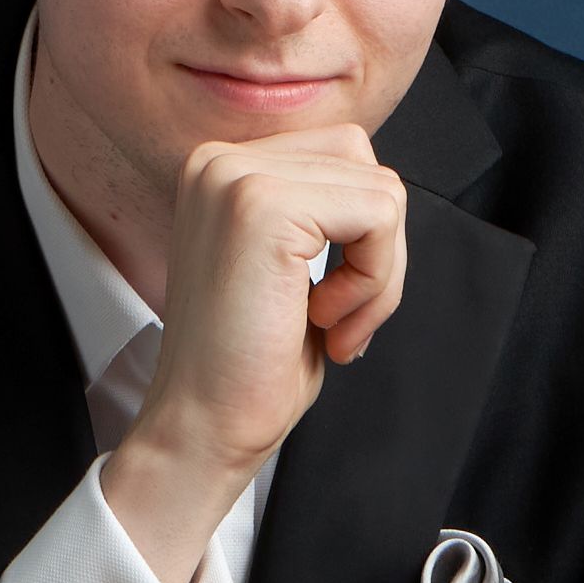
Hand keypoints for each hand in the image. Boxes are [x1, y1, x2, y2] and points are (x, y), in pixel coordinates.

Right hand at [102, 126, 407, 582]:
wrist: (200, 427)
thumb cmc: (248, 366)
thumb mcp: (290, 267)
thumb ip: (323, 213)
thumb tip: (383, 190)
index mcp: (220, 169)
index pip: (341, 155)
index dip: (359, 233)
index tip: (328, 304)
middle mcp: (219, 161)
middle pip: (365, 162)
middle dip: (377, 248)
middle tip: (339, 316)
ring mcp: (236, 178)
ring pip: (381, 189)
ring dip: (379, 271)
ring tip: (331, 322)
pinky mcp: (263, 207)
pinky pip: (379, 216)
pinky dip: (376, 281)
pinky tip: (324, 321)